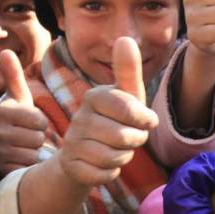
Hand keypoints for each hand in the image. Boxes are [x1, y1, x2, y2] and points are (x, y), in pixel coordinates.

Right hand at [0, 49, 53, 175]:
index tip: (29, 122)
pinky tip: (18, 161)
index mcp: (2, 111)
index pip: (39, 121)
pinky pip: (26, 168)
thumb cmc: (13, 120)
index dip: (40, 123)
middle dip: (36, 139)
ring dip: (32, 153)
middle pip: (37, 138)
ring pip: (33, 154)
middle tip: (25, 137)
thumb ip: (13, 76)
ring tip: (21, 148)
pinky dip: (27, 166)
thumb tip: (5, 50)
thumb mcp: (15, 98)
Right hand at [54, 37, 158, 188]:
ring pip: (115, 158)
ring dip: (123, 157)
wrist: (82, 154)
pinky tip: (104, 164)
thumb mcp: (125, 97)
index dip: (144, 121)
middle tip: (129, 138)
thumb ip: (128, 71)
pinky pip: (104, 175)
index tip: (144, 121)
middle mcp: (80, 118)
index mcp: (94, 96)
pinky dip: (111, 173)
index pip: (130, 110)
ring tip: (116, 150)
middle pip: (125, 137)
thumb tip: (126, 38)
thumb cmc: (113, 121)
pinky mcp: (71, 166)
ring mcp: (72, 143)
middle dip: (135, 142)